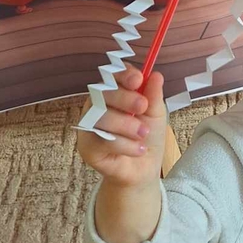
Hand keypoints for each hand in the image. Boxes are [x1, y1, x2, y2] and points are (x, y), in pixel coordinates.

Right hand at [74, 63, 166, 188]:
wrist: (144, 168)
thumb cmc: (147, 136)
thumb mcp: (156, 114)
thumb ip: (154, 95)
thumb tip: (156, 75)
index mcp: (115, 92)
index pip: (113, 75)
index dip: (122, 74)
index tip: (138, 79)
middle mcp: (98, 106)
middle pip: (103, 93)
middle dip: (125, 98)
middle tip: (143, 107)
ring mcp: (89, 126)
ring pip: (101, 117)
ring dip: (126, 124)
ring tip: (143, 134)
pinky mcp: (86, 147)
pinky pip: (101, 140)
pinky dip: (124, 145)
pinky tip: (138, 149)